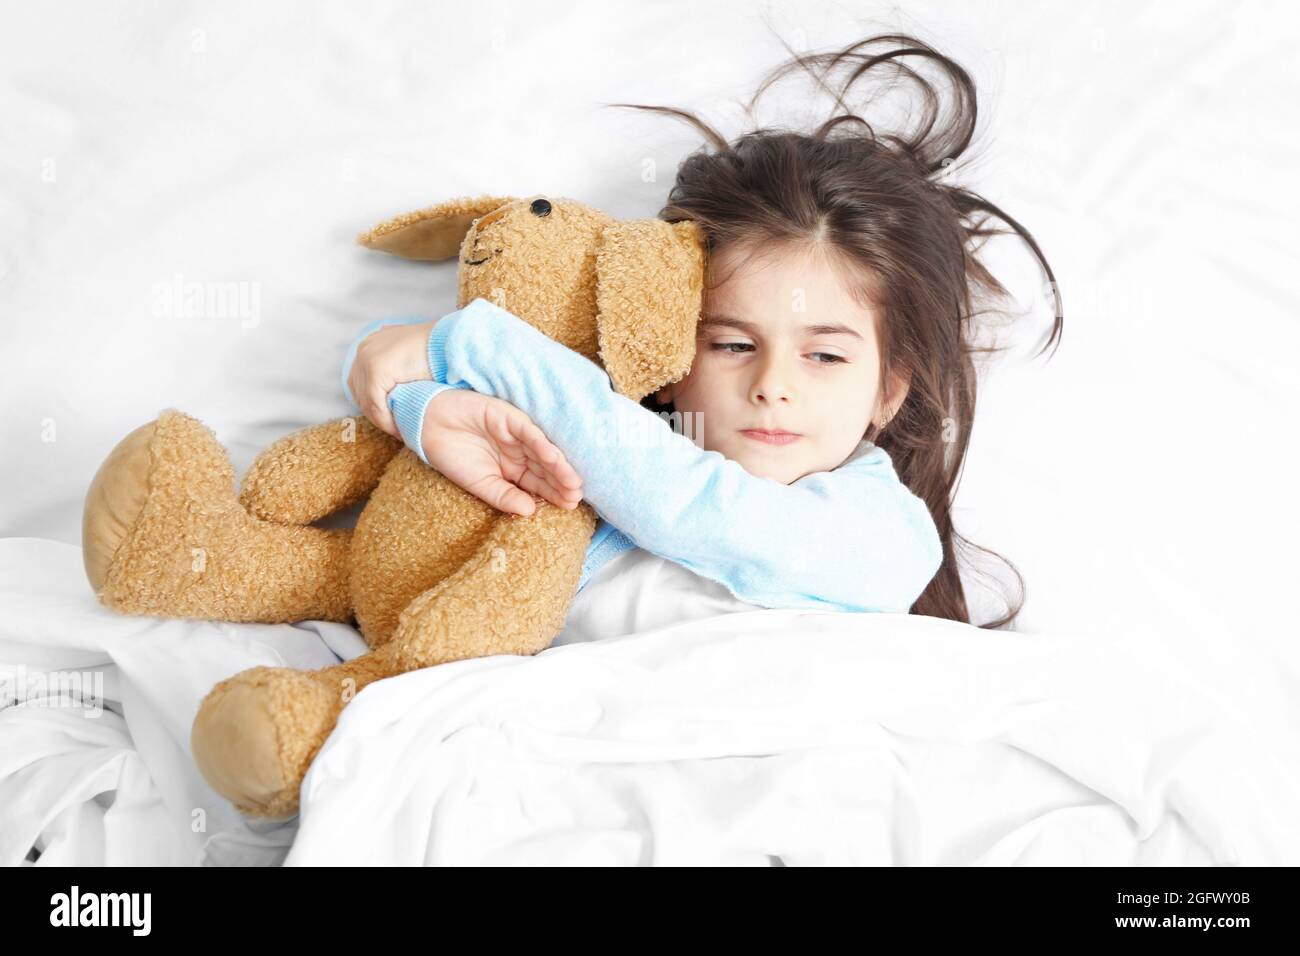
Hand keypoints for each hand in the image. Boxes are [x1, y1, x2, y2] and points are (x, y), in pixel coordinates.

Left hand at [347, 321, 434, 437]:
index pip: (360, 381)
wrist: (450, 342)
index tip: (387, 420)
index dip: (371, 404)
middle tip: (392, 430)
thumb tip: (394, 392)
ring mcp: (368, 358)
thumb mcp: (409, 357)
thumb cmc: (439, 351)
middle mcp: (365, 349)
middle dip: (374, 414)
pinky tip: (398, 430)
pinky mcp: (376, 369)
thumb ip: (396, 370)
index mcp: (371, 344)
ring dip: (381, 421)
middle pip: (359, 392)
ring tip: (397, 432)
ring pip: (366, 401)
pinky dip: (386, 421)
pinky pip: (376, 404)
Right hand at [422, 388, 582, 516]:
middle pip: (546, 468)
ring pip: (543, 451)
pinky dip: (541, 444)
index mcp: (514, 469)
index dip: (554, 494)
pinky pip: (529, 431)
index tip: (570, 506)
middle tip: (576, 496)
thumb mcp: (481, 484)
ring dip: (558, 466)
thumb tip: (530, 512)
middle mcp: (521, 451)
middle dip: (561, 482)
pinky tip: (553, 458)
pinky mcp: (510, 417)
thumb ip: (504, 497)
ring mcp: (517, 434)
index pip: (539, 483)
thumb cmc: (454, 456)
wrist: (430, 427)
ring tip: (572, 482)